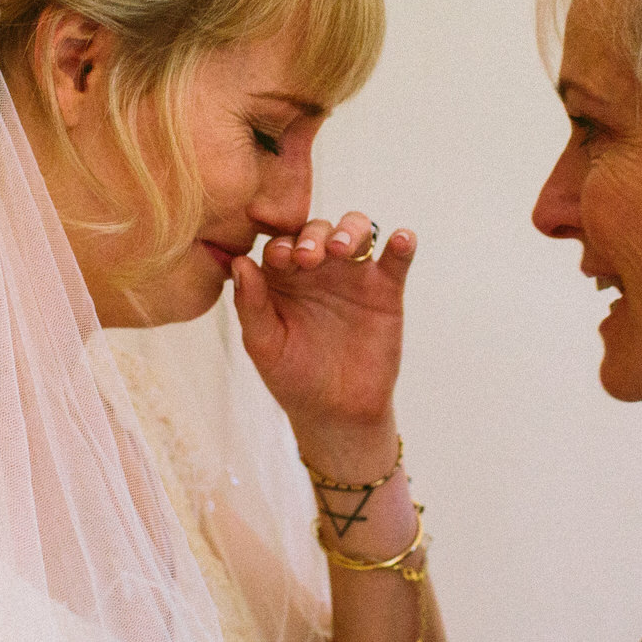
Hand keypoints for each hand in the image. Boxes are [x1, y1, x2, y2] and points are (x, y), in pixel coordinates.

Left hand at [230, 212, 414, 447]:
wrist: (336, 412)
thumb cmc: (292, 377)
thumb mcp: (264, 344)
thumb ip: (251, 304)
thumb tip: (240, 262)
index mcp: (283, 275)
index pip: (281, 242)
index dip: (280, 243)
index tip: (279, 258)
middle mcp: (319, 267)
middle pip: (319, 229)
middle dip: (313, 235)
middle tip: (308, 257)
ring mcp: (354, 275)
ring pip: (358, 231)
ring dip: (351, 230)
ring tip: (343, 249)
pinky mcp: (386, 290)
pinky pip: (396, 259)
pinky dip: (402, 243)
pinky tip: (401, 240)